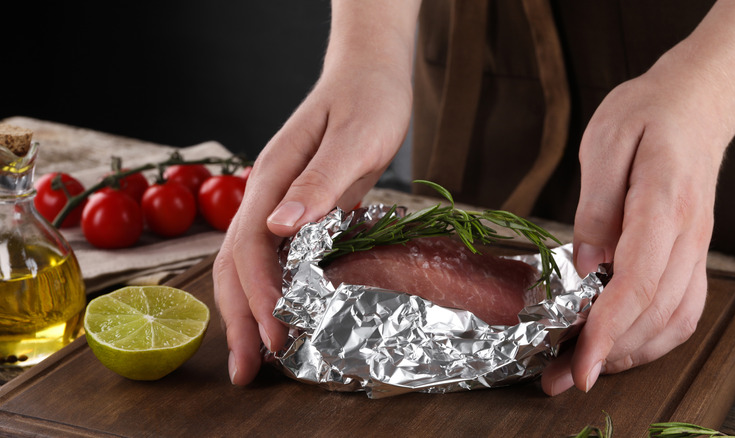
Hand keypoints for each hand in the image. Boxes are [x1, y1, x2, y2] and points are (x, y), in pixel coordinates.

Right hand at [213, 42, 414, 383]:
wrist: (369, 74)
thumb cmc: (367, 99)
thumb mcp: (355, 137)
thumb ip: (320, 180)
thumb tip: (281, 226)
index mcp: (274, 177)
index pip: (251, 245)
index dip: (260, 292)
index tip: (274, 330)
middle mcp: (269, 195)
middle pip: (237, 263)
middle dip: (239, 317)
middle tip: (246, 369)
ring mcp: (281, 203)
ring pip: (251, 265)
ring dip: (250, 312)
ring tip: (256, 357)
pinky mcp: (301, 209)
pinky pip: (278, 259)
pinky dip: (274, 292)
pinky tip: (284, 316)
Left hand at [541, 50, 727, 395]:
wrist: (696, 102)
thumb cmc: (647, 114)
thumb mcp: (606, 143)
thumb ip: (596, 206)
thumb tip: (586, 264)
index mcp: (663, 206)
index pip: (637, 284)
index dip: (607, 331)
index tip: (581, 364)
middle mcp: (688, 236)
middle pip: (655, 314)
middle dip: (609, 354)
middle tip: (562, 377)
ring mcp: (696, 248)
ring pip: (674, 319)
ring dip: (631, 352)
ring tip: (584, 366)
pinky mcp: (692, 253)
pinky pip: (683, 308)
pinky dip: (654, 336)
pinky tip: (623, 343)